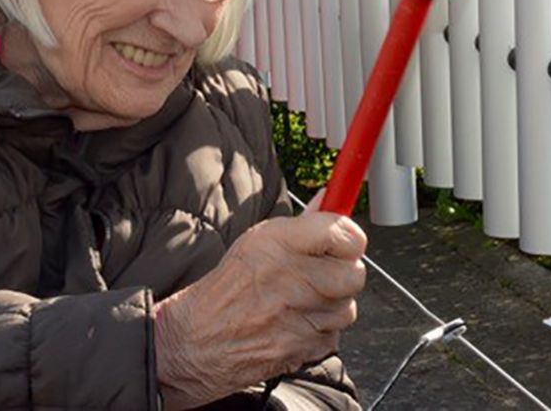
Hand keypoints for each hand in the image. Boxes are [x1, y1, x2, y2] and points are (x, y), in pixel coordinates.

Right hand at [153, 205, 366, 408]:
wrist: (197, 340)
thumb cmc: (227, 288)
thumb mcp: (258, 241)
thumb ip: (303, 224)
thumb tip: (330, 201)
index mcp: (279, 243)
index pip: (344, 233)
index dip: (350, 237)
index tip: (345, 239)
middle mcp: (292, 278)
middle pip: (354, 274)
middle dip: (344, 273)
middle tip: (325, 272)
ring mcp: (299, 317)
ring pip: (347, 308)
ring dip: (333, 305)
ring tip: (304, 300)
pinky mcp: (302, 348)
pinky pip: (332, 336)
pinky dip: (320, 331)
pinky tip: (297, 323)